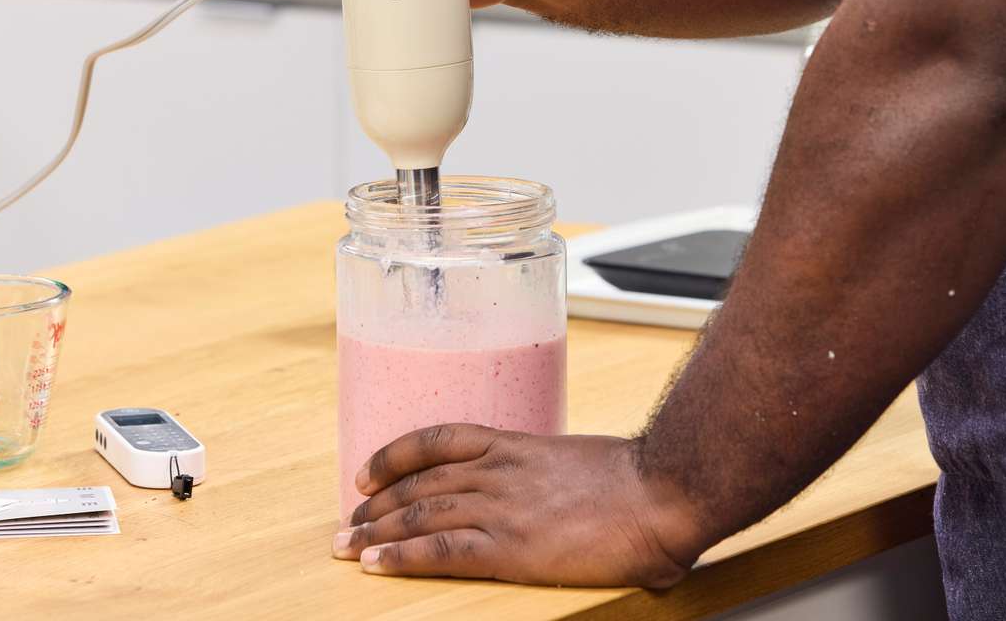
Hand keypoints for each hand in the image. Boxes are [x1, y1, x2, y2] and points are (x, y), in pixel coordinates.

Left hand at [332, 424, 701, 587]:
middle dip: (376, 504)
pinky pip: (440, 550)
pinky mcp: (509, 546)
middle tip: (347, 522)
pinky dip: (402, 556)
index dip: (396, 455)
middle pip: (419, 482)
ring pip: (420, 513)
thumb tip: (553, 497)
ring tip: (346, 546)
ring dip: (376, 530)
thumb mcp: (579, 463)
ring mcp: (501, 507)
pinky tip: (377, 564)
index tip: (369, 471)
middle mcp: (498, 471)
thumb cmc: (635, 482)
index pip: (439, 440)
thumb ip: (551, 476)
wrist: (659, 492)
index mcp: (516, 446)